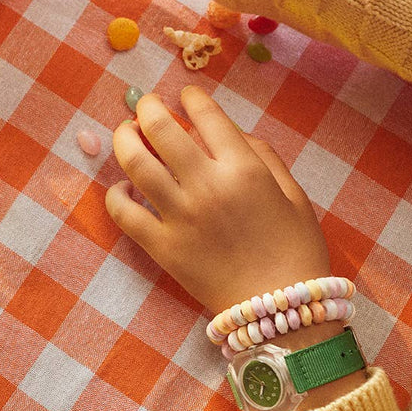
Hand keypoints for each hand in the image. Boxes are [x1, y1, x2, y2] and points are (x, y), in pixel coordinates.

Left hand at [106, 86, 329, 312]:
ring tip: (126, 133)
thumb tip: (229, 131)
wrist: (283, 315)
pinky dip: (115, 193)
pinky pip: (124, 212)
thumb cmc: (295, 250)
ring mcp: (180, 216)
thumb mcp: (293, 194)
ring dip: (124, 139)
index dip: (190, 97)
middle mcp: (207, 186)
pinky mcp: (161, 247)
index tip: (184, 96)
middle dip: (147, 107)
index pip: (205, 115)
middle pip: (160, 128)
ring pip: (135, 163)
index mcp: (244, 169)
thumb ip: (263, 155)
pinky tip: (122, 186)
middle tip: (145, 104)